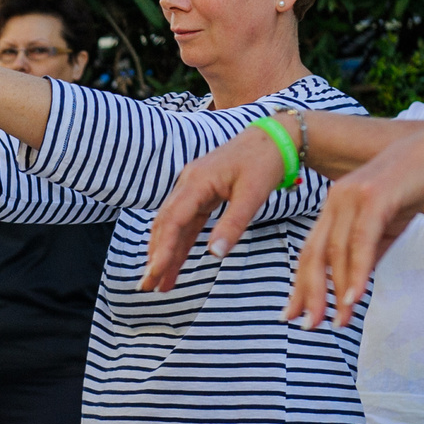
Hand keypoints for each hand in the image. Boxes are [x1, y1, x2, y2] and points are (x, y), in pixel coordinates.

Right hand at [140, 123, 293, 292]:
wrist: (275, 137)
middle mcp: (188, 184)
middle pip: (165, 224)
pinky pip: (187, 222)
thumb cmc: (264, 162)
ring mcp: (193, 188)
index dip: (162, 249)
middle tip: (148, 286)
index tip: (155, 273)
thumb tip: (214, 255)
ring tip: (160, 283)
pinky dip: (181, 243)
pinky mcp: (202, 193)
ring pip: (173, 225)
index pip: (172, 221)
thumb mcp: (252, 195)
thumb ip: (233, 225)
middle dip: (156, 256)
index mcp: (197, 182)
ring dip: (166, 253)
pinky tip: (176, 261)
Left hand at [287, 123, 423, 328]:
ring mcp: (353, 197)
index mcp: (334, 208)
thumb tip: (352, 290)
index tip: (292, 314)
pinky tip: (354, 296)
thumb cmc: (412, 189)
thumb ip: (368, 256)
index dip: (301, 284)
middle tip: (308, 326)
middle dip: (309, 293)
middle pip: (315, 254)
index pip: (311, 252)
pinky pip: (361, 240)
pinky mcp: (375, 197)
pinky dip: (356, 270)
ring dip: (336, 289)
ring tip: (339, 321)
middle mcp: (336, 201)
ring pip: (337, 251)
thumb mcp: (385, 228)